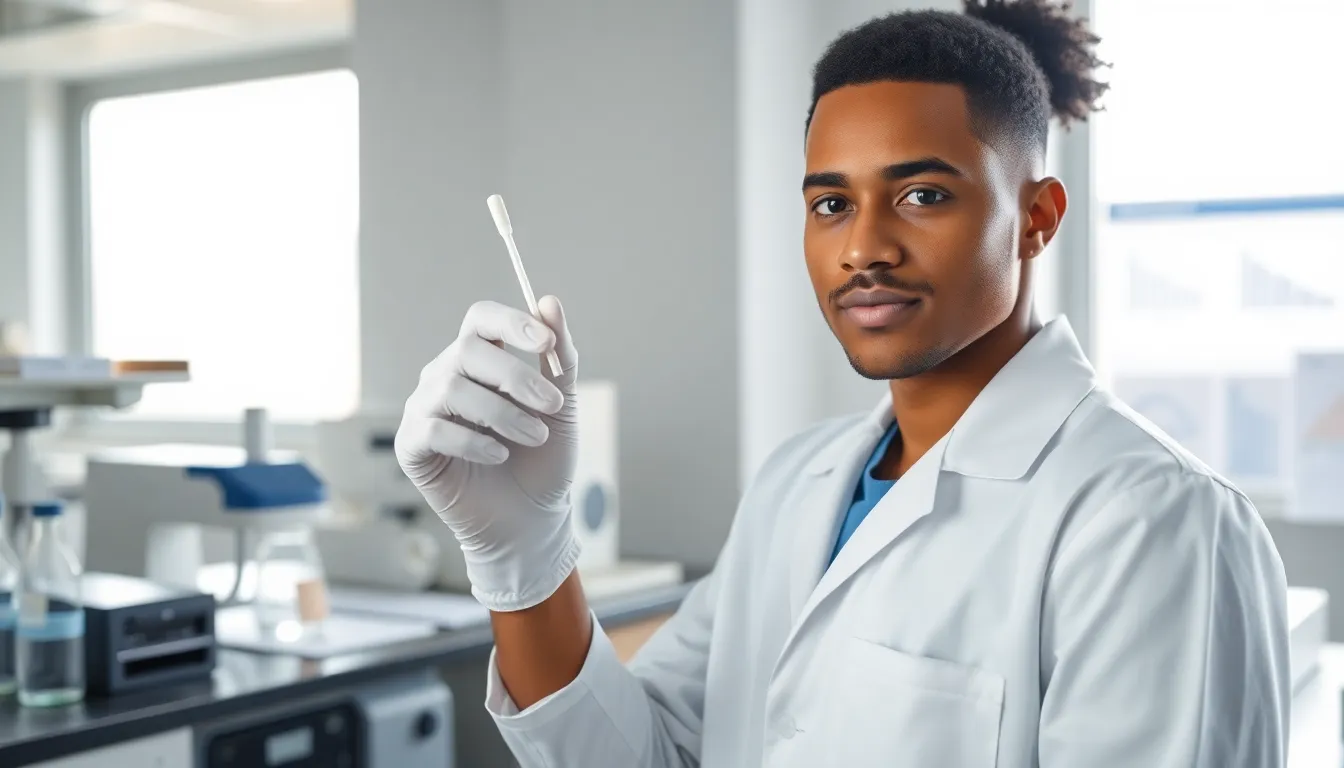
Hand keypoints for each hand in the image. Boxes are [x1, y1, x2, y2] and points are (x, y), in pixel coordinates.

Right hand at [395, 296, 580, 610]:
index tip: (545, 342)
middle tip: (555, 406)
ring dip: (502, 412)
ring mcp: (425, 409)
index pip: (481, 318)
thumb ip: (559, 358)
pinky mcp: (412, 446)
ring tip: (535, 437)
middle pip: (468, 350)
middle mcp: (446, 375)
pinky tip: (500, 457)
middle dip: (517, 376)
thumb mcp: (561, 407)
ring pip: (452, 387)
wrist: (530, 520)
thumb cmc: (543, 460)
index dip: (510, 321)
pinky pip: (434, 428)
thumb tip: (550, 301)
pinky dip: (473, 441)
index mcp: (481, 359)